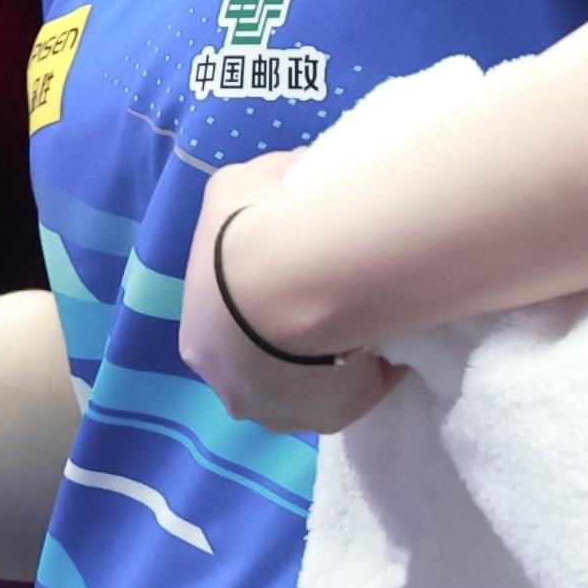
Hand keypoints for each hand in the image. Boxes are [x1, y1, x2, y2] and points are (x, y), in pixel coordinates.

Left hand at [178, 154, 400, 433]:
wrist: (293, 279)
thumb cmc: (250, 235)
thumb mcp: (236, 184)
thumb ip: (261, 180)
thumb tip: (293, 170)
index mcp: (202, 341)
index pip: (231, 327)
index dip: (261, 304)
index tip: (295, 282)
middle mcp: (233, 388)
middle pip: (268, 366)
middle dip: (294, 341)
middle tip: (332, 302)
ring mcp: (283, 410)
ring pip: (311, 386)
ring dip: (334, 360)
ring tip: (364, 319)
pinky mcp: (331, 416)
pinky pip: (353, 395)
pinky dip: (369, 374)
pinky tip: (385, 340)